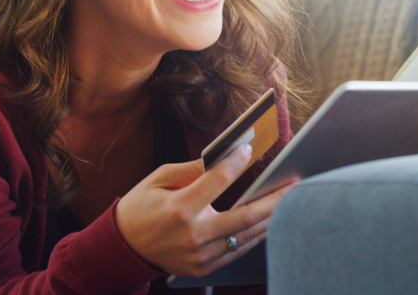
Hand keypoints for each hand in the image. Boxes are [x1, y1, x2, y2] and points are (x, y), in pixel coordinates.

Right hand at [114, 144, 295, 276]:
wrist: (124, 246)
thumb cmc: (140, 207)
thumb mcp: (158, 179)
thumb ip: (191, 169)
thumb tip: (221, 157)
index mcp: (179, 208)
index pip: (217, 181)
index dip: (235, 162)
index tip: (248, 150)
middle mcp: (193, 235)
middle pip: (245, 216)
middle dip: (274, 199)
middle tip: (293, 184)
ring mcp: (201, 255)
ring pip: (246, 236)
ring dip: (270, 218)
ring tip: (288, 201)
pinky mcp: (205, 267)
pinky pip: (238, 250)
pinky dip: (254, 234)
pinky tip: (267, 220)